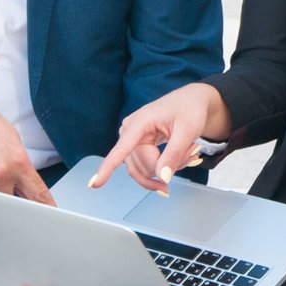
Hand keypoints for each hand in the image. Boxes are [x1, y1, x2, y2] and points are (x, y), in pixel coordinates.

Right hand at [91, 83, 231, 191]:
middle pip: (141, 166)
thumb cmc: (189, 109)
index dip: (107, 168)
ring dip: (167, 168)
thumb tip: (162, 177)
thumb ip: (174, 155)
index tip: (94, 183)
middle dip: (168, 167)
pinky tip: (181, 156)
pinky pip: (147, 167)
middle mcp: (130, 130)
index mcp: (140, 122)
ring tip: (187, 152)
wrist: (191, 101)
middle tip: (191, 153)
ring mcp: (131, 139)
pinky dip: (165, 167)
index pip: (121, 149)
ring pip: (144, 170)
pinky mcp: (136, 146)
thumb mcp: (187, 131)